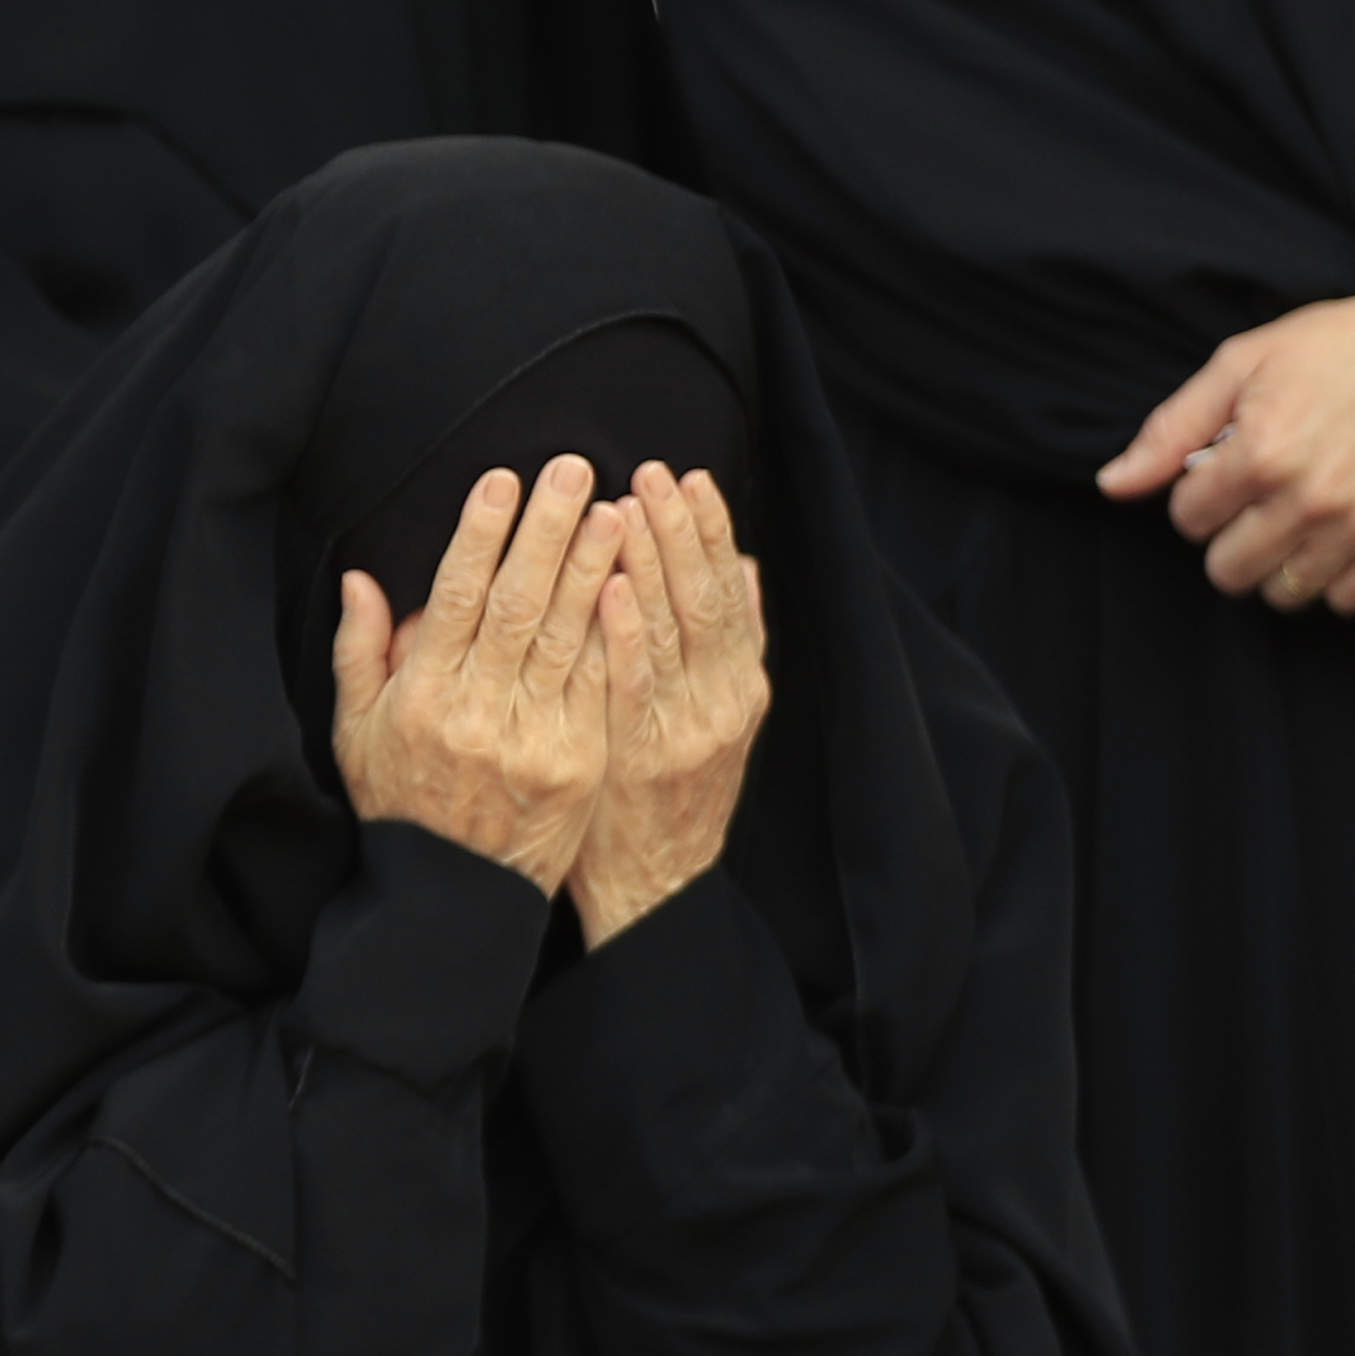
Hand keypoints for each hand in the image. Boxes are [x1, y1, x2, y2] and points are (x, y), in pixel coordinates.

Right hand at [329, 457, 625, 898]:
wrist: (454, 895)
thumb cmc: (401, 804)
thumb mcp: (356, 732)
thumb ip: (360, 653)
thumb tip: (361, 579)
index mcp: (423, 696)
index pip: (456, 597)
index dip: (479, 536)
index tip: (500, 481)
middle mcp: (479, 711)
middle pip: (518, 603)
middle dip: (545, 530)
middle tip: (571, 469)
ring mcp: (535, 737)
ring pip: (568, 637)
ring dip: (593, 569)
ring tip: (614, 511)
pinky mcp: (579, 761)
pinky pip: (600, 685)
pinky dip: (618, 632)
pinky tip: (635, 586)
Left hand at [570, 465, 769, 944]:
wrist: (655, 885)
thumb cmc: (662, 790)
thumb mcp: (709, 711)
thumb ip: (724, 642)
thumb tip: (744, 565)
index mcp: (738, 683)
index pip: (729, 591)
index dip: (712, 532)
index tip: (691, 477)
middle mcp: (724, 699)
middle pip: (707, 597)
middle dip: (682, 529)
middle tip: (655, 470)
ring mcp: (690, 728)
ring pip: (676, 630)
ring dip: (654, 561)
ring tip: (632, 502)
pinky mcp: (648, 757)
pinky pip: (637, 684)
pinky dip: (627, 633)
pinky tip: (610, 588)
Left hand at [1097, 275, 1354, 614]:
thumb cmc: (1338, 345)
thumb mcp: (1242, 363)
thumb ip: (1172, 430)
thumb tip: (1112, 486)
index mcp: (1260, 451)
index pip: (1188, 519)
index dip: (1198, 496)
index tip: (1225, 473)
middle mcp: (1310, 498)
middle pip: (1229, 570)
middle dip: (1229, 539)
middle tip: (1254, 504)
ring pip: (1284, 593)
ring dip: (1278, 563)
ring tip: (1294, 521)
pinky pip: (1346, 599)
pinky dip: (1334, 576)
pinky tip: (1337, 535)